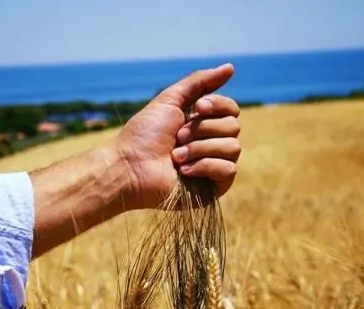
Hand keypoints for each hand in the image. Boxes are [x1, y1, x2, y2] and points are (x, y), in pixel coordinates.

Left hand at [112, 63, 240, 209]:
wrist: (130, 167)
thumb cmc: (144, 135)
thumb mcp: (171, 100)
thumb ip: (200, 82)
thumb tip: (230, 67)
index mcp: (203, 123)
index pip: (232, 109)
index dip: (218, 106)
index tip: (198, 108)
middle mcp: (212, 143)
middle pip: (233, 127)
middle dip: (202, 129)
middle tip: (177, 137)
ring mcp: (214, 166)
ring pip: (233, 148)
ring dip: (199, 148)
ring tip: (176, 156)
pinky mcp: (214, 187)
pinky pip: (229, 170)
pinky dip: (204, 166)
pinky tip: (184, 171)